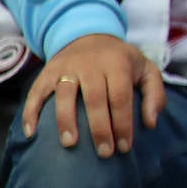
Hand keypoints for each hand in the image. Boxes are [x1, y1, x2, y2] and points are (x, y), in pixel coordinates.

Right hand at [22, 33, 165, 158]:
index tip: (124, 147)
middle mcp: (91, 64)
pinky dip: (31, 111)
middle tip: (104, 153)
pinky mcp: (47, 72)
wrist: (89, 34)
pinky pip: (36, 92)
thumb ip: (155, 94)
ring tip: (70, 144)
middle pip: (94, 99)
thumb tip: (150, 123)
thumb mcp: (145, 69)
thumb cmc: (121, 60)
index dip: (123, 123)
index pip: (120, 97)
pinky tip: (31, 133)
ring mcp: (66, 68)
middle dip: (100, 128)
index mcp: (117, 64)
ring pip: (64, 94)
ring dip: (66, 121)